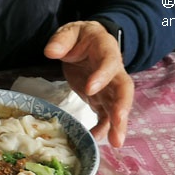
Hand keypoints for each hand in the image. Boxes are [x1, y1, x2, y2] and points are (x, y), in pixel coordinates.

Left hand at [44, 20, 133, 146]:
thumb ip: (61, 40)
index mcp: (107, 51)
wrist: (86, 43)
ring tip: (115, 143)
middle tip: (118, 122)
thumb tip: (51, 52)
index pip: (109, 63)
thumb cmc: (80, 37)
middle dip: (122, 107)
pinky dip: (102, 128)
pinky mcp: (101, 99)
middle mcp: (114, 71)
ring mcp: (109, 87)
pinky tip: (95, 140)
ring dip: (117, 124)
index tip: (90, 90)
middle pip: (124, 90)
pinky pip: (105, 115)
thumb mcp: (70, 32)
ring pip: (117, 106)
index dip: (102, 76)